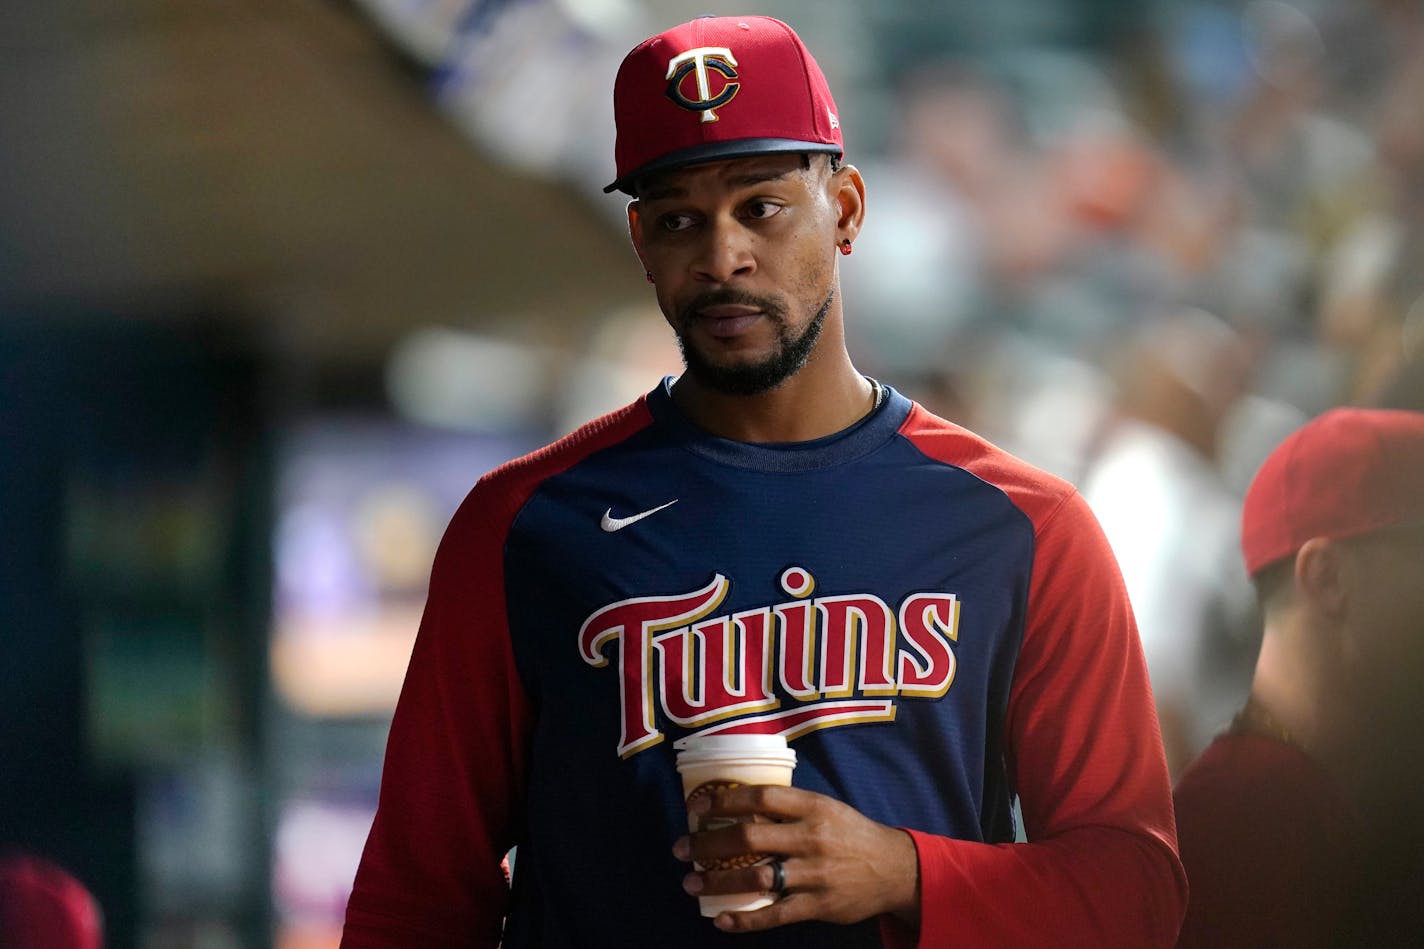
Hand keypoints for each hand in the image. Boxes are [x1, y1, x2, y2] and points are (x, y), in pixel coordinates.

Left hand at [671, 784, 919, 932]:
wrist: (894, 868)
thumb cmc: (850, 833)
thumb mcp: (825, 807)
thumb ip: (788, 806)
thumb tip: (738, 801)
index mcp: (811, 807)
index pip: (759, 797)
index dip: (723, 800)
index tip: (696, 808)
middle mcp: (810, 837)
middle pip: (749, 836)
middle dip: (708, 843)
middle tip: (682, 848)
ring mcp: (814, 874)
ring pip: (756, 878)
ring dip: (718, 882)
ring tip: (691, 883)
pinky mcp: (818, 905)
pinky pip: (775, 915)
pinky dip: (746, 920)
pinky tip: (722, 920)